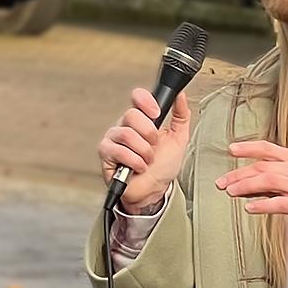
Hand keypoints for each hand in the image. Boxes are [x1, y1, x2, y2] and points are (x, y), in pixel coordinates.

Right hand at [97, 89, 191, 213]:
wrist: (154, 190)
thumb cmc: (163, 166)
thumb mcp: (179, 139)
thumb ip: (181, 116)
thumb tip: (181, 96)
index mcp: (141, 119)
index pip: (137, 97)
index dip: (146, 102)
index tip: (157, 113)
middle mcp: (125, 125)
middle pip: (132, 115)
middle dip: (149, 134)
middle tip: (154, 146)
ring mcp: (113, 138)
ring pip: (126, 134)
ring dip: (143, 151)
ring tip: (147, 160)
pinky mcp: (106, 153)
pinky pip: (119, 151)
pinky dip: (134, 162)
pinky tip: (138, 168)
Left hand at [216, 140, 287, 231]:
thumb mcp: (287, 175)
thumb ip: (264, 176)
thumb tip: (235, 180)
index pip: (266, 148)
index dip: (247, 147)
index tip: (231, 149)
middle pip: (263, 167)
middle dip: (239, 174)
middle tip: (221, 182)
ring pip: (269, 182)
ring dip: (246, 186)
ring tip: (230, 192)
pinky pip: (278, 203)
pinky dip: (262, 205)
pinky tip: (248, 207)